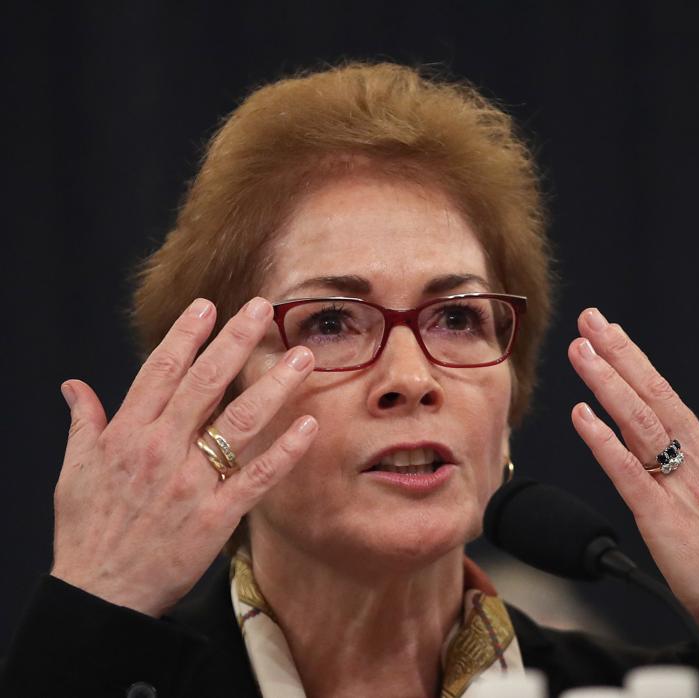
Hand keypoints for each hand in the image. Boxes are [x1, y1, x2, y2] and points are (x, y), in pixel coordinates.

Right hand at [51, 297, 317, 616]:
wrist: (101, 591)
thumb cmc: (87, 532)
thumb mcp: (75, 472)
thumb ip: (84, 424)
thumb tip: (74, 386)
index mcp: (126, 436)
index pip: (160, 372)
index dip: (186, 336)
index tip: (208, 305)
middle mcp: (160, 450)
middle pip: (204, 384)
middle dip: (236, 341)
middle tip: (265, 308)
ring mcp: (191, 482)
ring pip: (238, 422)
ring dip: (273, 386)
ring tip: (302, 356)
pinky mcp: (216, 515)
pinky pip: (257, 476)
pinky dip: (284, 451)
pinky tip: (309, 425)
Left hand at [567, 308, 698, 635]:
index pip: (667, 396)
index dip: (636, 362)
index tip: (610, 331)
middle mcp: (693, 460)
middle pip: (651, 396)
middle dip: (618, 356)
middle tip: (589, 319)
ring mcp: (677, 485)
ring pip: (638, 423)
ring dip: (608, 384)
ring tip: (581, 352)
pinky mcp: (661, 516)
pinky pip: (628, 473)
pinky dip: (604, 442)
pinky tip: (582, 416)